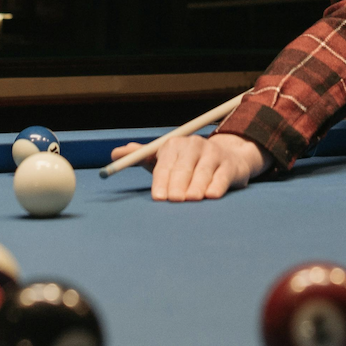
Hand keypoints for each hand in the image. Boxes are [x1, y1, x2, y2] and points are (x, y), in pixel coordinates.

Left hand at [109, 132, 270, 201]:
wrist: (227, 158)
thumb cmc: (188, 164)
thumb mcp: (164, 160)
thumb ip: (140, 157)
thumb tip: (115, 154)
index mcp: (175, 145)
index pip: (166, 164)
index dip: (161, 180)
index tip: (158, 196)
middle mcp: (194, 146)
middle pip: (184, 166)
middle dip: (178, 183)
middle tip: (174, 199)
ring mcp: (214, 154)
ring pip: (203, 170)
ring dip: (197, 185)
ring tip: (192, 199)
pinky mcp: (230, 166)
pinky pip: (222, 176)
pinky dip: (216, 185)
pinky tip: (211, 195)